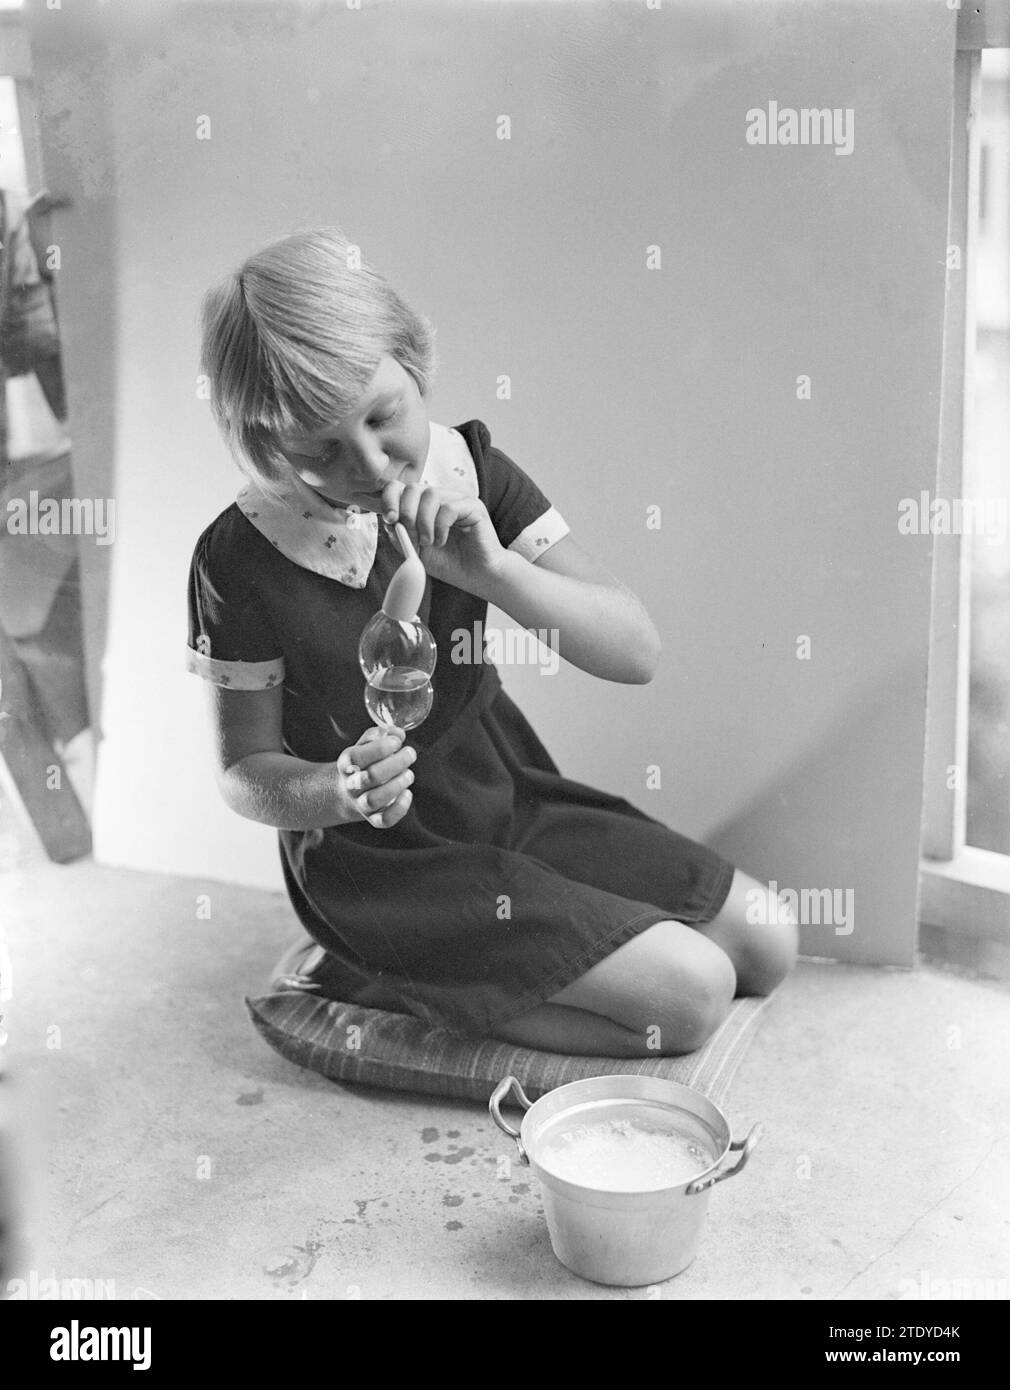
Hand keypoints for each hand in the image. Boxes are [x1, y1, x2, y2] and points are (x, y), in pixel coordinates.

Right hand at [336, 724, 416, 828]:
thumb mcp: (365, 745)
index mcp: (347, 764)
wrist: (349, 792)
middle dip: (396, 763)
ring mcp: (362, 804)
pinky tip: (407, 794)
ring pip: (376, 799)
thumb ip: (379, 735)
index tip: (397, 741)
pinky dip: (399, 808)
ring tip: (409, 774)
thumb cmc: (364, 763)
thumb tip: (397, 732)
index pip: (358, 757)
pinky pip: (385, 820)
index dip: (381, 747)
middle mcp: (352, 785)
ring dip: (398, 784)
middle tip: (410, 753)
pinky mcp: (374, 818)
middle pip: (372, 777)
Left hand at [378, 479, 504, 592]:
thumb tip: (388, 521)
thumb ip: (401, 536)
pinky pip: (449, 507)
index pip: (401, 488)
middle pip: (414, 487)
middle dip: (406, 512)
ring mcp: (457, 500)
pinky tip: (442, 541)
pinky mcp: (473, 506)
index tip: (389, 519)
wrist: (476, 576)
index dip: (390, 499)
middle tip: (412, 536)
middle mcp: (439, 499)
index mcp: (423, 506)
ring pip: (431, 494)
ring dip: (424, 522)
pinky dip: (440, 527)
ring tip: (429, 542)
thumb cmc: (449, 564)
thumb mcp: (417, 552)